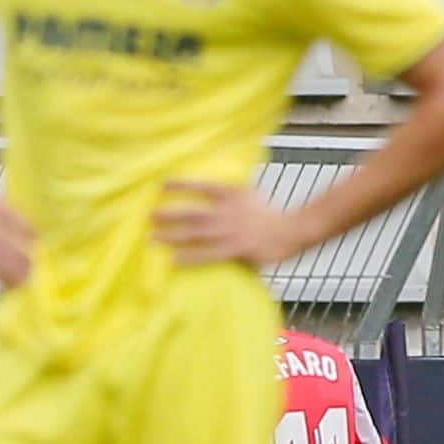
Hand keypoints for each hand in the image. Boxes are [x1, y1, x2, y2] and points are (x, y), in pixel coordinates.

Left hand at [152, 181, 310, 267]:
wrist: (295, 229)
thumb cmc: (271, 214)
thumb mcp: (250, 195)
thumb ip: (229, 194)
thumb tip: (211, 192)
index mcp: (233, 195)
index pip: (204, 187)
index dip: (182, 185)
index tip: (162, 184)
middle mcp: (229, 211)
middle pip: (193, 212)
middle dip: (169, 214)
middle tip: (149, 216)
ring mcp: (232, 231)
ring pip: (196, 233)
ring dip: (173, 236)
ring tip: (152, 238)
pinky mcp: (237, 249)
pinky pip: (208, 254)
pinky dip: (190, 256)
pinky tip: (174, 260)